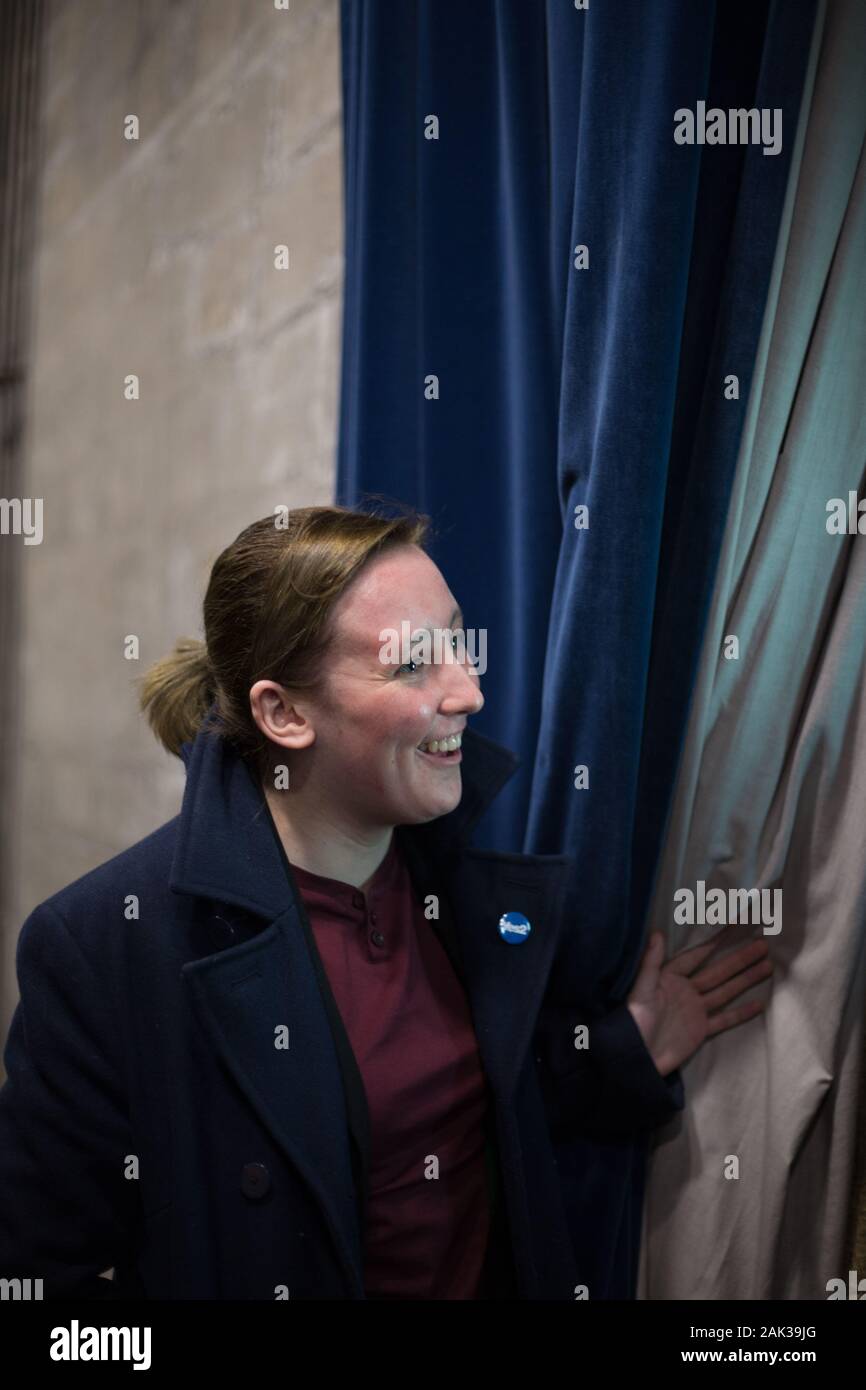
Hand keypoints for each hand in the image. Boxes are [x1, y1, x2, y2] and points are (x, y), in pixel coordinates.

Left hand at [626, 929, 772, 1076]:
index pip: (697, 955)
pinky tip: (759, 1004)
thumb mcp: (641, 989)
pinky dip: (741, 1013)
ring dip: (746, 979)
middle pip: (718, 971)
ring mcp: (696, 1010)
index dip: (714, 941)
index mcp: (670, 978)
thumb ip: (651, 962)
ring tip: (768, 966)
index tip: (732, 926)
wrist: (637, 1057)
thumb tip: (657, 933)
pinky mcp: (701, 1030)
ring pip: (726, 991)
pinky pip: (725, 1019)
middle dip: (739, 959)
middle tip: (762, 945)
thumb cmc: (635, 1020)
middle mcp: (686, 991)